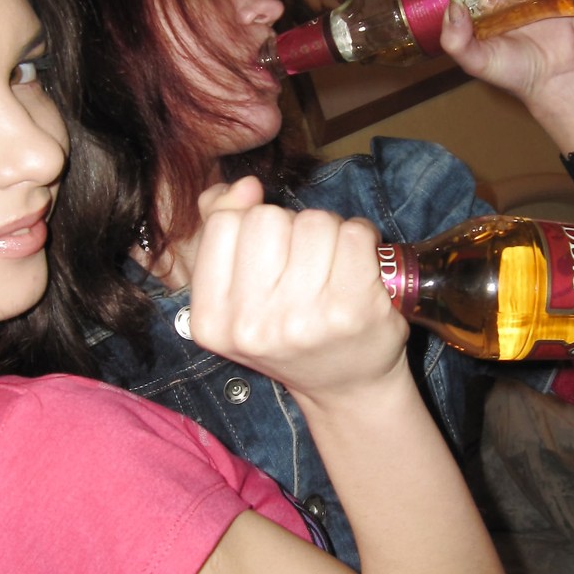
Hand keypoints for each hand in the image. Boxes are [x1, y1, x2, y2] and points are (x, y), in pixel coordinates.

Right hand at [189, 177, 407, 405]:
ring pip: (313, 221)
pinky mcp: (351, 310)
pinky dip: (362, 238)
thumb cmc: (290, 331)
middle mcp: (250, 326)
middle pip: (267, 218)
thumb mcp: (236, 292)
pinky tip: (360, 268)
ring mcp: (302, 319)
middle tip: (303, 267)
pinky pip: (354, 233)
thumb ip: (222, 226)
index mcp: (210, 321)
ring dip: (328, 233)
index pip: (223, 224)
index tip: (269, 257)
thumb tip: (245, 185)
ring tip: (331, 270)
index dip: (251, 226)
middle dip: (289, 229)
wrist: (345, 387)